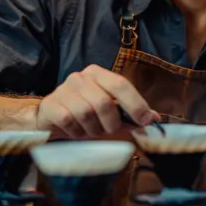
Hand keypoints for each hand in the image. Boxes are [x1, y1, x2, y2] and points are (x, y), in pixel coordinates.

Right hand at [36, 65, 158, 139]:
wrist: (51, 118)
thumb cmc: (87, 114)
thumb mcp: (111, 111)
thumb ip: (132, 113)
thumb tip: (155, 118)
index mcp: (98, 73)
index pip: (121, 84)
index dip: (136, 104)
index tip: (145, 121)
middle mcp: (80, 77)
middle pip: (104, 102)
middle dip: (111, 124)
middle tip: (109, 131)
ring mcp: (63, 89)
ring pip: (86, 113)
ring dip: (92, 130)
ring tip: (90, 131)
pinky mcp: (50, 105)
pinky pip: (68, 121)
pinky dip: (76, 132)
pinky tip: (75, 131)